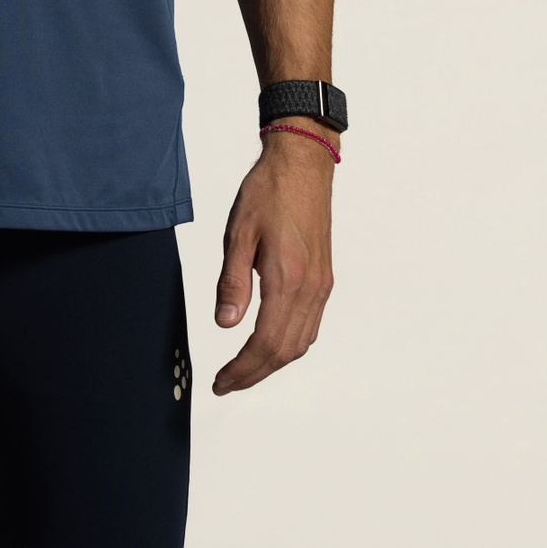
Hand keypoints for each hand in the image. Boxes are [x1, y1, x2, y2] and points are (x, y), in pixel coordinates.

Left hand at [211, 127, 334, 394]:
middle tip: (227, 382)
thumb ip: (232, 281)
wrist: (303, 165)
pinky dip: (289, 344)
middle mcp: (311, 288)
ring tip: (244, 369)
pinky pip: (310, 325)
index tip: (221, 381)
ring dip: (273, 363)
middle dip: (255, 373)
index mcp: (287, 278)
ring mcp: (321, 285)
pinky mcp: (324, 278)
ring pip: (301, 342)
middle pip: (285, 351)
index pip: (265, 343)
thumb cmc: (269, 191)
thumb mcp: (239, 233)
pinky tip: (271, 342)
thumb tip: (224, 323)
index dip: (242, 369)